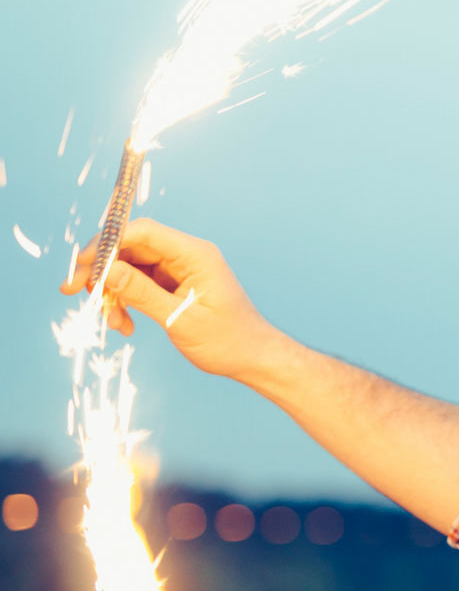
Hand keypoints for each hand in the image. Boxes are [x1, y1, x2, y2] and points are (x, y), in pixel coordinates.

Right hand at [61, 217, 283, 379]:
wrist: (252, 358)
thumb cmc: (228, 341)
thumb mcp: (181, 319)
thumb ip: (142, 293)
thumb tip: (106, 270)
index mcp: (195, 255)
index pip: (142, 232)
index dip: (107, 244)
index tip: (81, 266)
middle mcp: (186, 255)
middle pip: (129, 247)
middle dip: (100, 270)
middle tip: (73, 291)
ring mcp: (178, 269)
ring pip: (128, 267)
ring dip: (112, 292)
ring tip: (113, 322)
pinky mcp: (171, 284)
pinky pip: (136, 283)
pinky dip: (124, 301)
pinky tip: (124, 325)